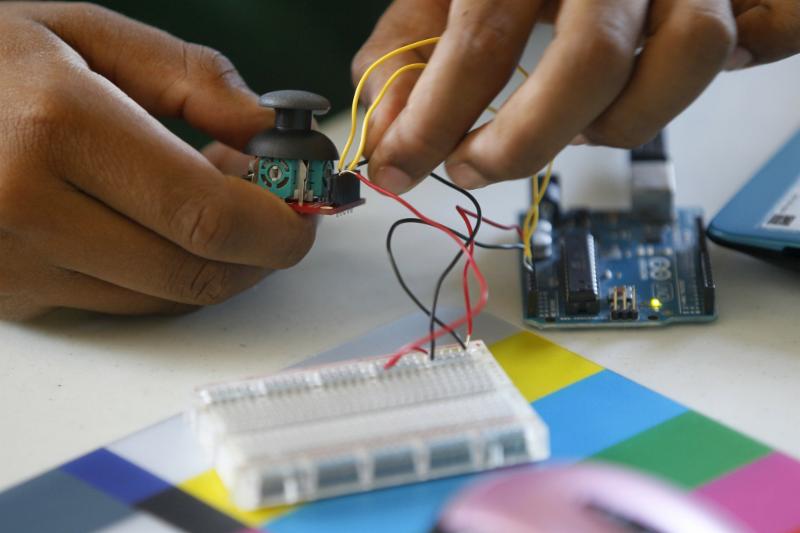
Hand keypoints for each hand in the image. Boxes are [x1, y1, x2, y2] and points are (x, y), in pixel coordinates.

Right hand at [0, 2, 315, 319]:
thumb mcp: (84, 33)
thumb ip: (191, 79)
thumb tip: (270, 132)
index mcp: (58, 127)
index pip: (208, 216)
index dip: (277, 228)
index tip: (306, 212)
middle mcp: (28, 208)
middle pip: (196, 272)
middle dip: (259, 254)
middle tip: (280, 216)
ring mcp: (11, 263)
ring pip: (164, 298)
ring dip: (216, 264)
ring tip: (217, 207)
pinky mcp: (7, 294)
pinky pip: (122, 304)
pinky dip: (166, 275)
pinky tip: (165, 230)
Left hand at [355, 0, 798, 192]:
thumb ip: (402, 54)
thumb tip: (388, 141)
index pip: (479, 40)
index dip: (432, 122)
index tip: (398, 171)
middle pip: (590, 58)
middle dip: (523, 141)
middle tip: (474, 168)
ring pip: (688, 53)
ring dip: (623, 122)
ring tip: (573, 131)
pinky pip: (763, 38)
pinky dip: (718, 77)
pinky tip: (646, 93)